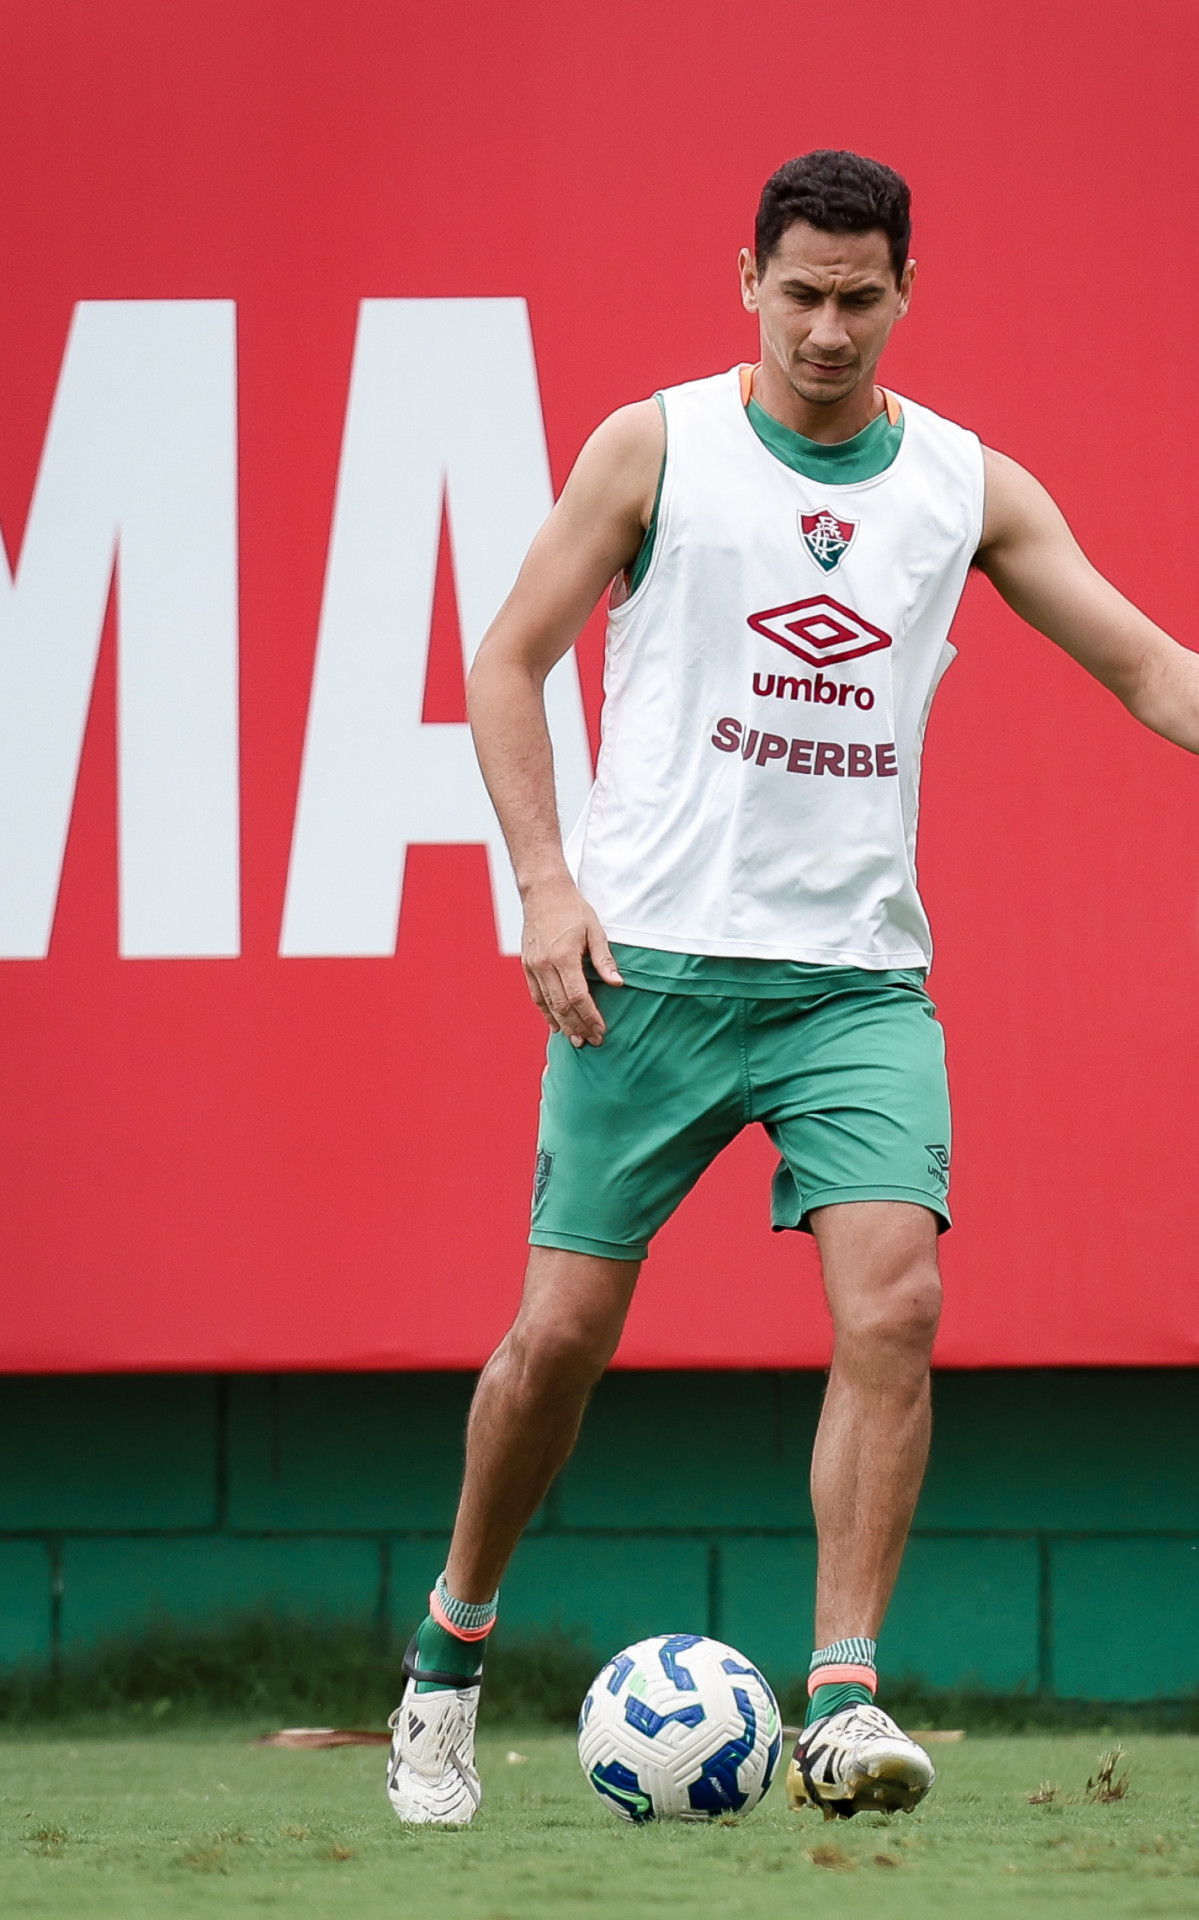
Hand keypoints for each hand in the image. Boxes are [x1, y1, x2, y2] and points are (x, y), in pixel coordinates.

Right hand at [521, 877, 623, 1046]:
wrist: (543, 892)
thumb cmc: (573, 909)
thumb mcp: (595, 930)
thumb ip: (604, 960)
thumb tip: (617, 984)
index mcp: (563, 956)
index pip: (578, 996)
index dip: (590, 1016)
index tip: (601, 1030)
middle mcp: (545, 964)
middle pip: (562, 1005)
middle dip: (577, 1026)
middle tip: (591, 1042)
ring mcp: (533, 966)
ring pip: (547, 1004)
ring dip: (561, 1024)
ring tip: (575, 1040)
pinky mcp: (527, 965)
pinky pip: (536, 995)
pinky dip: (545, 1012)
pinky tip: (555, 1025)